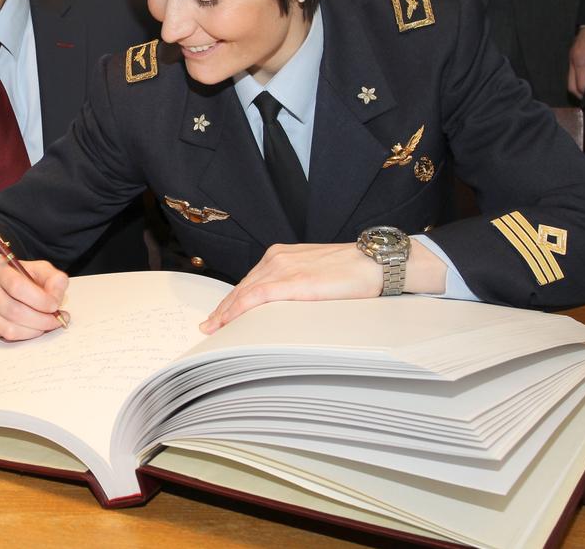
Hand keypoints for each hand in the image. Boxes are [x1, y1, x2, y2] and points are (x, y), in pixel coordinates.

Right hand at [0, 255, 67, 340]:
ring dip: (34, 331)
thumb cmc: (21, 277)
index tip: (55, 306)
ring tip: (46, 325)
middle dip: (41, 320)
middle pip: (13, 311)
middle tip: (56, 321)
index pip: (17, 286)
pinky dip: (24, 336)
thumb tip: (55, 300)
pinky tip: (31, 327)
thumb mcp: (40, 270)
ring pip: (9, 329)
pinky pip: (4, 337)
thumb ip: (54, 280)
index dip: (39, 300)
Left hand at [200, 239, 446, 333]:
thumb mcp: (315, 273)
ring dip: (227, 312)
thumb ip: (295, 284)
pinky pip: (258, 297)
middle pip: (243, 287)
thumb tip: (283, 306)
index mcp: (281, 255)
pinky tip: (231, 321)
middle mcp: (277, 258)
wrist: (375, 261)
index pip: (250, 281)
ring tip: (215, 329)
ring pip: (245, 293)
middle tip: (209, 327)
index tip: (219, 315)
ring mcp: (283, 268)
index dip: (232, 299)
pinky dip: (240, 309)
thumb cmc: (351, 270)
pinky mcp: (293, 281)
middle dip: (224, 308)